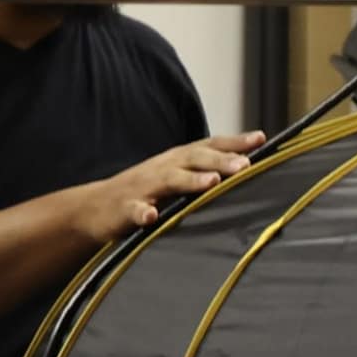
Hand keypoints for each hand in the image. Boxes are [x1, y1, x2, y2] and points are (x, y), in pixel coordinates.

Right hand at [85, 129, 265, 239]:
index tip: (261, 139)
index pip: (210, 145)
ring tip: (211, 183)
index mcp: (178, 160)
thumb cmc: (145, 191)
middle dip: (220, 161)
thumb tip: (246, 166)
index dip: (234, 141)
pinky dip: (142, 212)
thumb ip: (205, 171)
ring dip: (191, 181)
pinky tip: (150, 216)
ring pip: (170, 180)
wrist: (96, 206)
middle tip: (245, 165)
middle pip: (195, 159)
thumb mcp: (176, 175)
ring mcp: (144, 187)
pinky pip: (134, 210)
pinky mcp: (125, 209)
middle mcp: (164, 168)